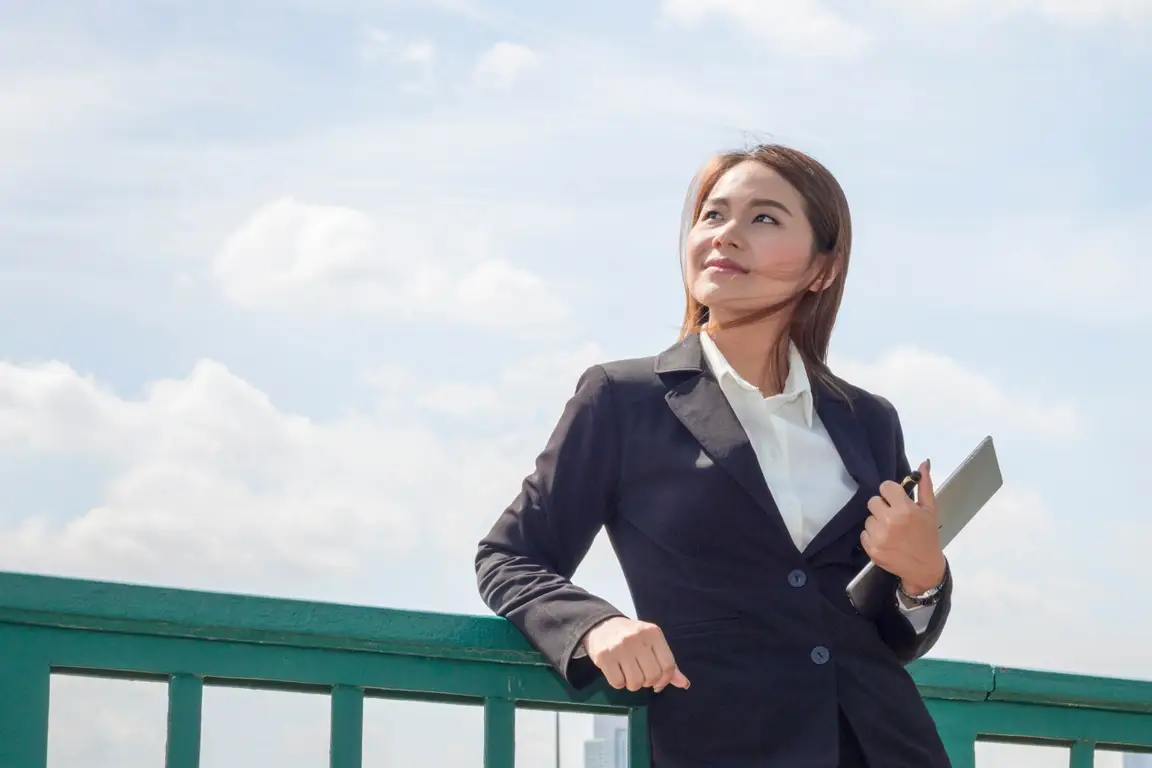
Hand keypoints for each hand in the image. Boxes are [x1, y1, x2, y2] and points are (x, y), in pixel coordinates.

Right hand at [582, 616, 689, 692]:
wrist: (602, 625)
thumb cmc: (631, 636)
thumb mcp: (652, 643)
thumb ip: (667, 663)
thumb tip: (684, 684)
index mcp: (653, 633)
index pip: (668, 665)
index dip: (665, 680)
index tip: (658, 683)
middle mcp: (637, 638)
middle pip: (652, 676)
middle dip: (647, 682)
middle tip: (641, 675)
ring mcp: (619, 647)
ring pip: (635, 683)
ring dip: (633, 684)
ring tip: (628, 673)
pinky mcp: (604, 656)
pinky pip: (618, 683)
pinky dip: (618, 683)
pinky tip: (617, 672)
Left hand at [861, 460, 946, 594]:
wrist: (924, 567)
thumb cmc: (927, 536)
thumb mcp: (930, 510)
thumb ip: (925, 486)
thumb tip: (924, 463)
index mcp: (904, 509)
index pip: (885, 487)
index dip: (890, 493)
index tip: (896, 500)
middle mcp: (889, 520)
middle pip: (873, 501)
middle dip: (882, 507)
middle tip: (894, 517)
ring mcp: (878, 535)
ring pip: (868, 518)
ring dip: (878, 522)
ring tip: (892, 531)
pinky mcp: (871, 548)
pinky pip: (864, 533)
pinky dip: (872, 536)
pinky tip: (886, 541)